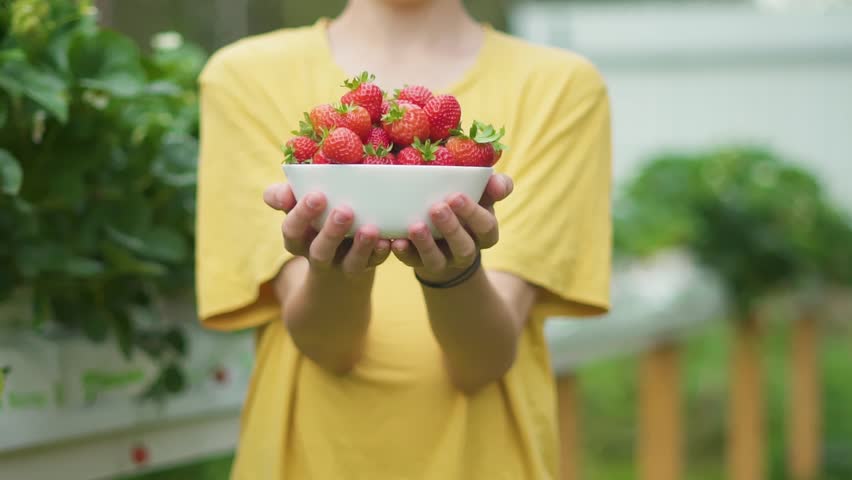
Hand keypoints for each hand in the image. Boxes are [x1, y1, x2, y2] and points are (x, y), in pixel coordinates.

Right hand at [264, 183, 390, 276]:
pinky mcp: (366, 267)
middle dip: (331, 232)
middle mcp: (319, 255)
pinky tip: (386, 241)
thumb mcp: (297, 207)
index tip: (316, 195)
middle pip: (320, 251)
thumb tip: (283, 193)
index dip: (301, 214)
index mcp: (298, 239)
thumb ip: (284, 195)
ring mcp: (343, 265)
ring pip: (350, 263)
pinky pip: (374, 264)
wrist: (336, 258)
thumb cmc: (314, 218)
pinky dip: (380, 253)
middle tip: (344, 210)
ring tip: (370, 229)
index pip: (292, 230)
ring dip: (360, 246)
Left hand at [391, 174, 513, 282]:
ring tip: (415, 227)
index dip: (473, 213)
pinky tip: (397, 241)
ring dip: (426, 244)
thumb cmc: (465, 208)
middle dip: (451, 228)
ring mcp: (443, 261)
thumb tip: (497, 183)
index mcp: (485, 233)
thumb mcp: (482, 196)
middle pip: (464, 247)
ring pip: (437, 260)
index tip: (456, 195)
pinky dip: (404, 252)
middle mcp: (466, 251)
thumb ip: (494, 187)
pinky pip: (412, 262)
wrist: (446, 235)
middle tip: (436, 208)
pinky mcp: (419, 263)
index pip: (486, 227)